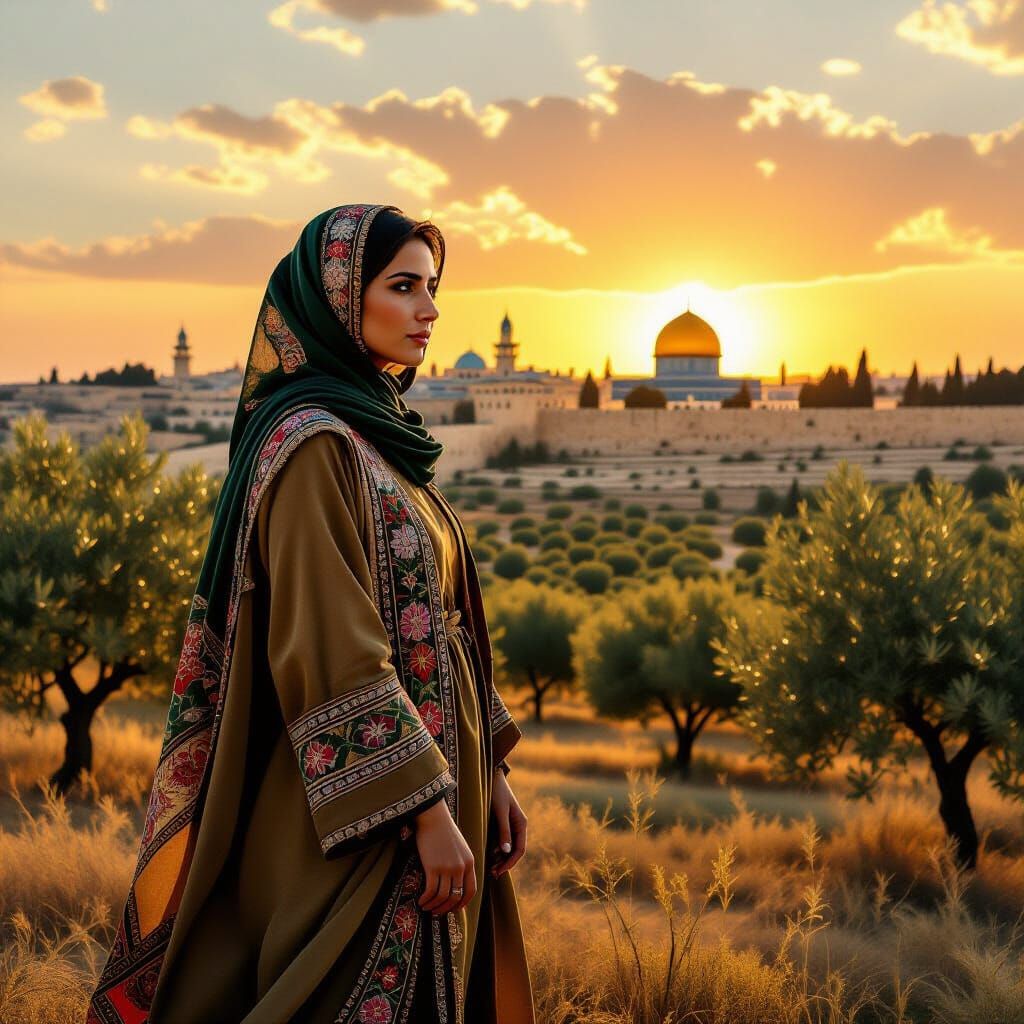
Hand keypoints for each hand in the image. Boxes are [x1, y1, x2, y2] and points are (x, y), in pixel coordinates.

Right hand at [413, 798, 475, 915]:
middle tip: (437, 912)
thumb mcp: (460, 847)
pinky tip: (421, 901)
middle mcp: (461, 867)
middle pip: (456, 897)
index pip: (471, 890)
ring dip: (434, 906)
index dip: (463, 903)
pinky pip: (431, 891)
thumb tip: (456, 882)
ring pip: (443, 897)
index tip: (454, 909)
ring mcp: (447, 867)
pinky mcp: (433, 867)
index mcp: (470, 862)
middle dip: (446, 908)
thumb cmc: (444, 830)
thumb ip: (461, 863)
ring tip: (426, 907)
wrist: (433, 816)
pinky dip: (426, 899)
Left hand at [489, 769, 526, 877]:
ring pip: (508, 847)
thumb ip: (504, 831)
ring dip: (500, 858)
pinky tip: (488, 855)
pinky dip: (496, 850)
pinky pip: (501, 841)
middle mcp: (518, 826)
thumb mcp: (500, 811)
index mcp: (521, 823)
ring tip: (490, 867)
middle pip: (515, 850)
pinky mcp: (501, 823)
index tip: (500, 871)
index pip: (520, 849)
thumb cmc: (496, 791)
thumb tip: (506, 851)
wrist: (491, 775)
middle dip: (505, 863)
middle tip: (493, 873)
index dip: (511, 862)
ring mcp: (510, 825)